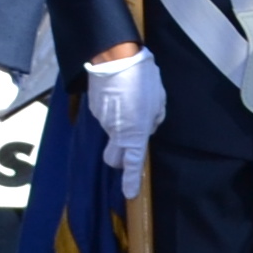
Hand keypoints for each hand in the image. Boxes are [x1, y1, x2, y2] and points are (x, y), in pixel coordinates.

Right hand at [82, 45, 165, 200]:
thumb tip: (149, 125)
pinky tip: (120, 94)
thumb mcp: (158, 100)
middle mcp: (116, 131)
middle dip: (120, 158)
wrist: (114, 58)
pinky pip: (106, 117)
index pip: (132, 164)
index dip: (130, 181)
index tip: (129, 194)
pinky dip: (113, 111)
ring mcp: (102, 121)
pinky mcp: (94, 109)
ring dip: (121, 125)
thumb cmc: (142, 79)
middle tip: (130, 145)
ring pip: (112, 132)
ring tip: (130, 100)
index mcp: (135, 133)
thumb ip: (154, 118)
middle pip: (113, 157)